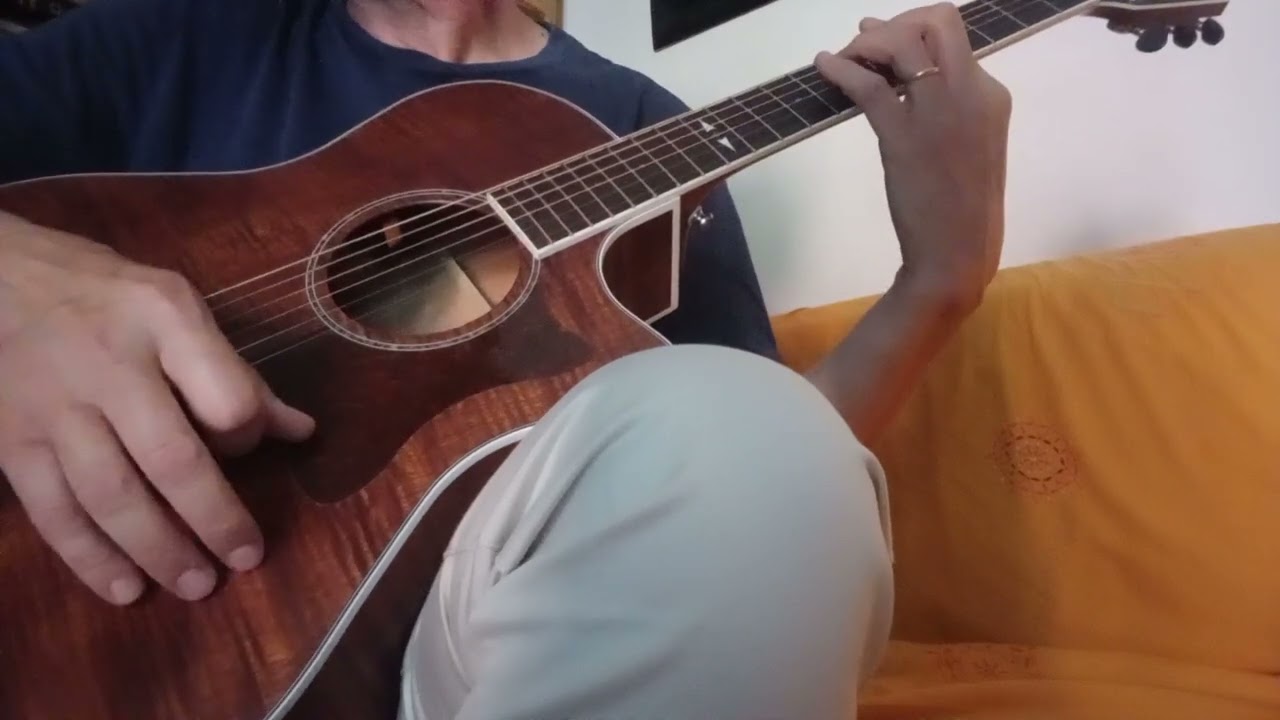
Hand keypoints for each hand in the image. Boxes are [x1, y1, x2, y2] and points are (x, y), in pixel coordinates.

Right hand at [0, 217, 314, 604]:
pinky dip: (91, 557)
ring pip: (111, 496)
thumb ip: (233, 371)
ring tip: (198, 586)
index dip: (249, 434)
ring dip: (159, 550)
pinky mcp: (12, 443)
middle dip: (214, 518)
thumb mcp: (174, 304)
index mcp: (163, 319)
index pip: (225, 395)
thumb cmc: (101, 294)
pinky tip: (126, 589)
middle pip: (170, 458)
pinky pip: (54, 511)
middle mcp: (109, 366)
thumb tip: (300, 430)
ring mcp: (55, 409)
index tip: (257, 450)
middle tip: (246, 560)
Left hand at [816, 2, 1011, 311]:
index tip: (888, 43)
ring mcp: (939, 111)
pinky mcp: (904, 136)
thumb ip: (951, 108)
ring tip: (845, 56)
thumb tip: (910, 78)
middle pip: (935, 22)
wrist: (957, 252)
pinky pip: (868, 85)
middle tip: (867, 43)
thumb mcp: (971, 145)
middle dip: (896, 23)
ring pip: (901, 43)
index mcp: (991, 94)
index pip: (954, 36)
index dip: (916, 30)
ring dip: (865, 43)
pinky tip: (824, 66)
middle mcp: (970, 92)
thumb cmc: (961, 207)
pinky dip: (840, 68)